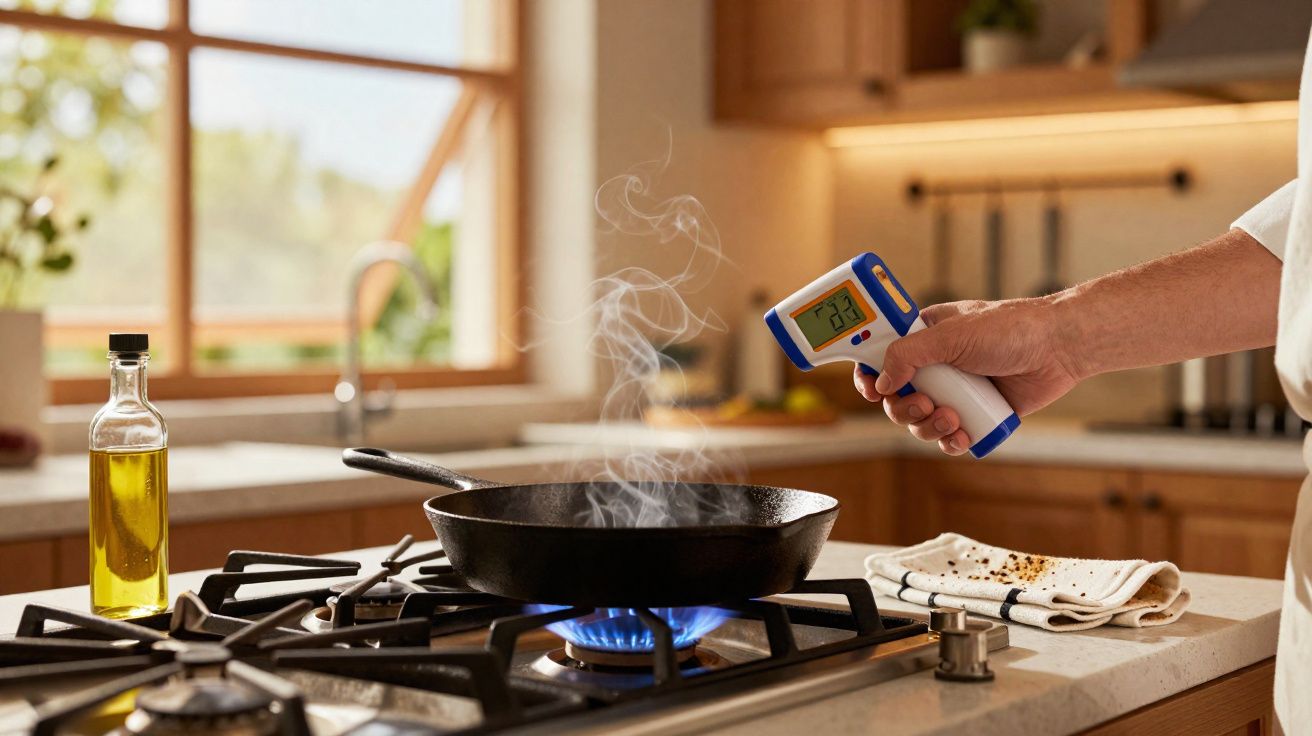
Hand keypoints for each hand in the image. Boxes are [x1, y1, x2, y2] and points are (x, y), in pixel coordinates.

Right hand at [853, 298, 1081, 455]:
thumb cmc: (1009, 329)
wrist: (1059, 348)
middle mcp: (936, 365)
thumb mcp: (951, 334)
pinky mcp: (976, 413)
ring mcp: (956, 391)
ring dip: (927, 427)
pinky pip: (950, 436)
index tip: (869, 389)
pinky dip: (950, 441)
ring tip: (951, 420)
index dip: (870, 375)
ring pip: (921, 421)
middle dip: (905, 409)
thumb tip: (881, 383)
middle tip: (925, 404)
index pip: (882, 357)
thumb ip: (909, 354)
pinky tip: (962, 437)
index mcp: (924, 338)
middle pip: (897, 398)